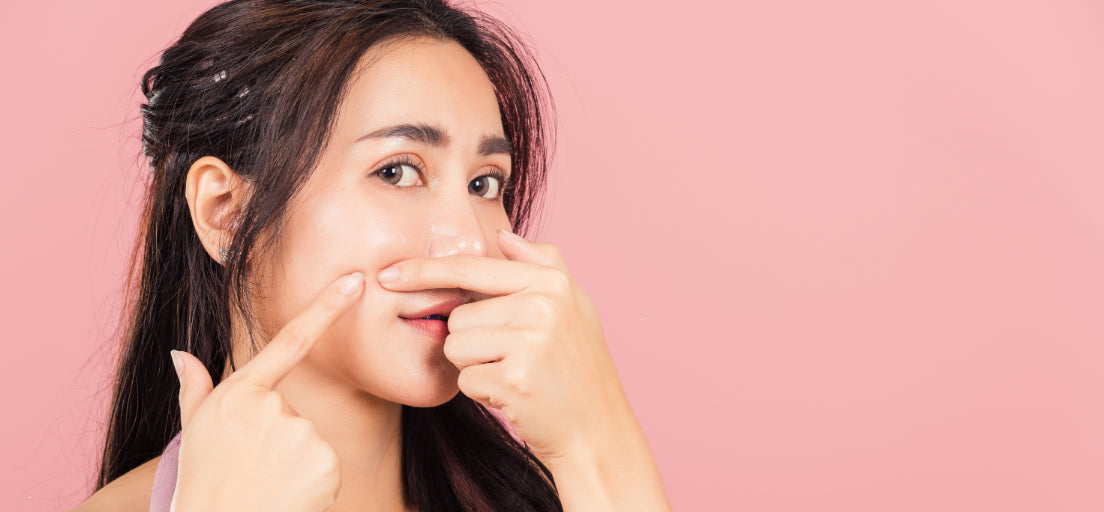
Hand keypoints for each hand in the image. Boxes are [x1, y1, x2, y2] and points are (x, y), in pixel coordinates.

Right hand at [168, 272, 365, 511]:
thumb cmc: (203, 484)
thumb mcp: (194, 434)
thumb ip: (195, 390)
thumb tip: (180, 354)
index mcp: (241, 394)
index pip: (291, 340)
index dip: (327, 307)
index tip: (355, 281)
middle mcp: (275, 407)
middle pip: (293, 411)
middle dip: (279, 437)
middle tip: (252, 469)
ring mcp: (303, 433)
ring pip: (310, 439)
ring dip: (294, 462)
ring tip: (266, 485)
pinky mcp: (326, 461)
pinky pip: (325, 464)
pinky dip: (311, 482)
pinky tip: (286, 496)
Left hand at [376, 229, 633, 466]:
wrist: (597, 430)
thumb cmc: (578, 368)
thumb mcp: (574, 306)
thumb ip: (541, 264)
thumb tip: (504, 236)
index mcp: (552, 282)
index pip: (473, 268)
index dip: (425, 270)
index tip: (389, 274)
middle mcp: (543, 306)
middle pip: (458, 315)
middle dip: (472, 340)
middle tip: (514, 358)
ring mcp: (530, 342)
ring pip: (456, 346)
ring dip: (474, 366)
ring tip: (514, 375)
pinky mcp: (514, 379)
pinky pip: (465, 378)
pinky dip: (481, 392)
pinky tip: (514, 396)